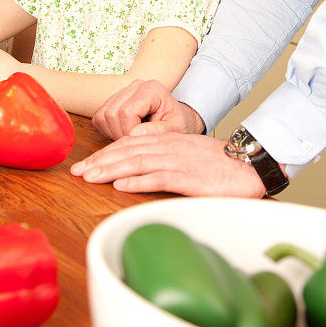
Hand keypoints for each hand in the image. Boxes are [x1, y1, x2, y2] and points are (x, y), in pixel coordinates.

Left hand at [70, 132, 267, 196]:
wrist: (248, 164)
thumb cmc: (217, 163)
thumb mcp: (185, 153)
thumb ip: (162, 156)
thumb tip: (135, 168)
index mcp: (166, 141)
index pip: (127, 145)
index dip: (104, 154)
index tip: (85, 165)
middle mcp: (167, 147)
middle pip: (126, 152)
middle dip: (99, 162)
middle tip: (77, 173)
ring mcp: (177, 161)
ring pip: (136, 163)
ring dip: (110, 170)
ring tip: (90, 178)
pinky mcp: (188, 177)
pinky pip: (159, 178)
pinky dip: (138, 181)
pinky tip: (121, 185)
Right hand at [91, 79, 205, 139]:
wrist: (176, 120)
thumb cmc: (178, 125)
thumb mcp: (177, 130)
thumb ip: (160, 131)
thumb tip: (135, 134)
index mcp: (151, 89)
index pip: (127, 112)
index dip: (129, 132)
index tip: (140, 143)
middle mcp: (134, 86)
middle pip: (112, 113)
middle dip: (120, 135)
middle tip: (135, 144)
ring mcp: (122, 92)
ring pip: (102, 116)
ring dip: (113, 134)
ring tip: (131, 138)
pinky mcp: (113, 101)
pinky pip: (99, 118)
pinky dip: (108, 131)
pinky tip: (124, 134)